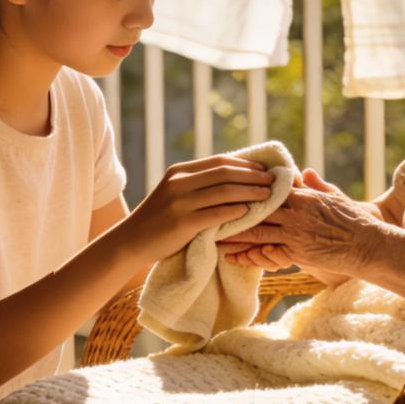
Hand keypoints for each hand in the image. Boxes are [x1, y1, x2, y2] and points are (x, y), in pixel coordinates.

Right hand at [125, 155, 273, 261]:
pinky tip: (248, 211)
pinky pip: (216, 213)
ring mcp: (179, 202)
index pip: (220, 161)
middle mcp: (179, 182)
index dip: (246, 165)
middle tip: (273, 182)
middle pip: (225, 173)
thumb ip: (198, 184)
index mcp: (180, 171)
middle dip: (253, 177)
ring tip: (268, 195)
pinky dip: (235, 210)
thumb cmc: (160, 220)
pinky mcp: (181, 223)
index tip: (265, 170)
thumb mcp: (175, 193)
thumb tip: (236, 178)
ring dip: (250, 192)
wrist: (131, 241)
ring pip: (224, 191)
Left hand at [221, 168, 384, 277]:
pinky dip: (247, 253)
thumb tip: (304, 171)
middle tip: (210, 209)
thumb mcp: (336, 197)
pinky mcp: (297, 251)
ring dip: (233, 232)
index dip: (248, 188)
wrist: (368, 245)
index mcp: (304, 195)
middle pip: (257, 208)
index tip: (229, 187)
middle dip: (233, 209)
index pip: (270, 189)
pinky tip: (231, 254)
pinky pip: (266, 251)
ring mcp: (296, 231)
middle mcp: (297, 211)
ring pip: (256, 229)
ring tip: (211, 233)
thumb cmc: (355, 221)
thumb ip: (317, 185)